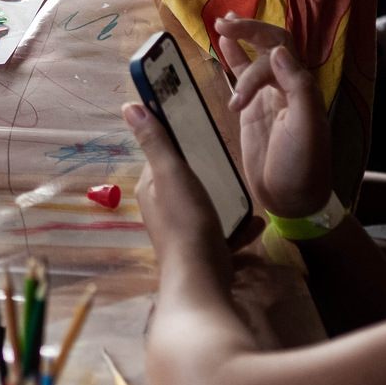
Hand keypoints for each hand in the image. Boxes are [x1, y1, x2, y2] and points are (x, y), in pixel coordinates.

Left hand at [125, 101, 245, 277]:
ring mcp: (183, 232)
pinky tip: (256, 223)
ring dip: (223, 201)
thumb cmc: (186, 220)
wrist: (202, 278)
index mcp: (150, 189)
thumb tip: (129, 106)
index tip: (197, 131)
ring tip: (243, 192)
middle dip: (202, 172)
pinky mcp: (203, 250)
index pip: (160, 158)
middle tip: (225, 161)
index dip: (176, 144)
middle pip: (183, 182)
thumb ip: (155, 142)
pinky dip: (239, 227)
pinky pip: (223, 233)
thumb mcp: (171, 173)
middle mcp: (162, 210)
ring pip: (204, 208)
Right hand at [216, 18, 332, 218]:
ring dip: (242, 38)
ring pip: (256, 56)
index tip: (237, 85)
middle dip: (248, 31)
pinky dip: (234, 58)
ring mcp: (269, 96)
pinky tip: (222, 45)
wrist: (292, 197)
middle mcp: (287, 86)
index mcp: (302, 87)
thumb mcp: (307, 128)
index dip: (255, 57)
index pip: (277, 54)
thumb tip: (277, 51)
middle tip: (223, 22)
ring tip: (222, 22)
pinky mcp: (253, 108)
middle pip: (270, 45)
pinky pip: (243, 76)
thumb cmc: (302, 165)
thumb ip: (298, 88)